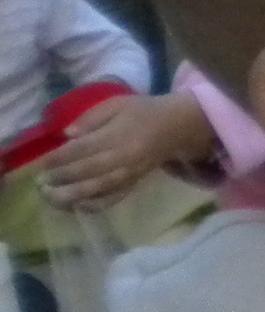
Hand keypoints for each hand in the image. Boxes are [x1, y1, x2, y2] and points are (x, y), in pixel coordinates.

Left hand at [40, 91, 217, 211]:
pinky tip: (77, 207)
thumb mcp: (117, 103)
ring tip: (50, 197)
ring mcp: (130, 174)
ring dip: (71, 196)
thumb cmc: (143, 111)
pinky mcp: (134, 184)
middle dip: (60, 178)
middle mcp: (123, 157)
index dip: (59, 158)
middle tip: (41, 183)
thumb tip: (67, 135)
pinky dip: (94, 206)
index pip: (82, 149)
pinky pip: (113, 199)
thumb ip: (91, 117)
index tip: (42, 163)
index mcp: (118, 134)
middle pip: (86, 171)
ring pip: (97, 189)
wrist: (176, 126)